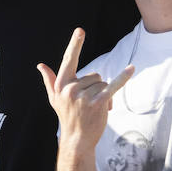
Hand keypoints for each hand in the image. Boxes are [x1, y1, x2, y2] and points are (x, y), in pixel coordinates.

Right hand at [36, 29, 132, 150]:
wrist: (77, 140)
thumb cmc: (67, 117)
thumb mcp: (55, 99)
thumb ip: (49, 80)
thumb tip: (40, 66)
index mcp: (62, 84)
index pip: (69, 60)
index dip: (75, 45)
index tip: (80, 30)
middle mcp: (71, 89)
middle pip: (94, 75)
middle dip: (96, 87)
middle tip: (90, 104)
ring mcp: (84, 97)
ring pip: (103, 83)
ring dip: (104, 95)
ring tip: (97, 108)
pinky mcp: (97, 104)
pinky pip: (112, 87)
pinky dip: (122, 78)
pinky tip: (131, 69)